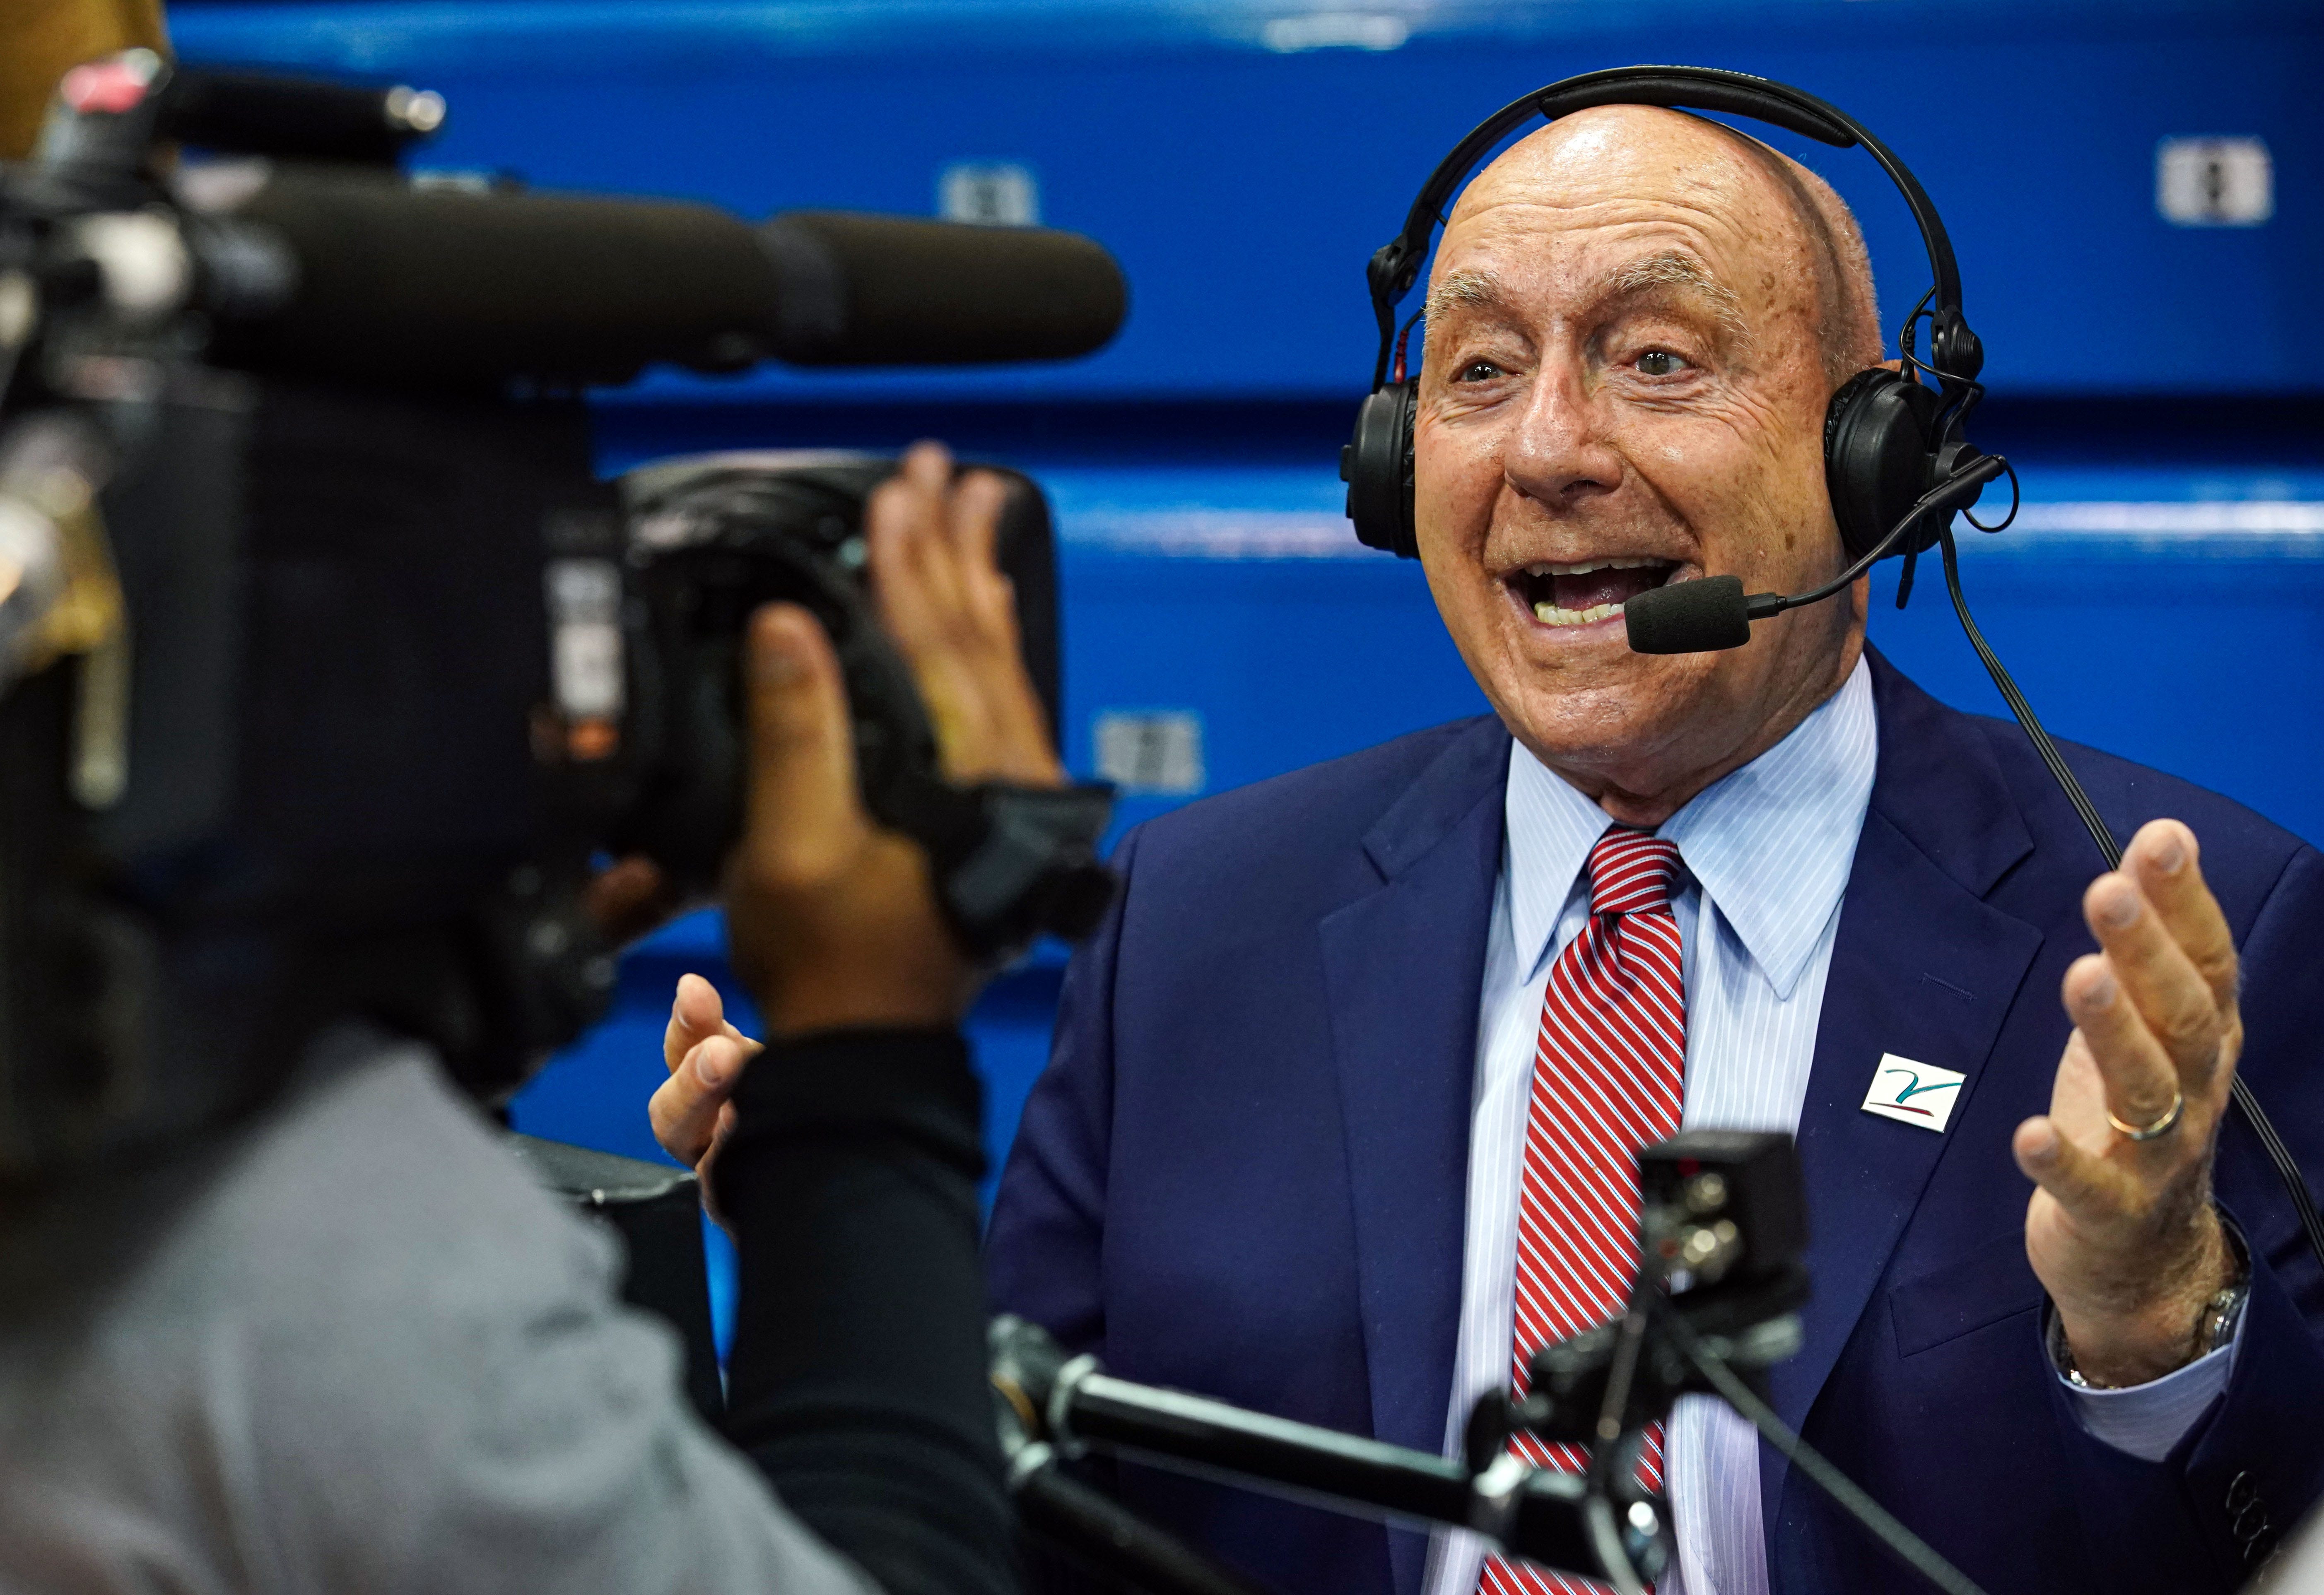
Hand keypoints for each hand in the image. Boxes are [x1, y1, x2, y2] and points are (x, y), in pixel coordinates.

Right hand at [646, 441, 1064, 1181]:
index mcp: (963, 776)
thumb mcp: (793, 850)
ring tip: (973, 503)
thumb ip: (796, 735)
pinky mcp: (999, 809)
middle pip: (979, 635)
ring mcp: (1010, 792)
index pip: (935, 640)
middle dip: (954, 545)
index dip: (908, 560)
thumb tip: (789, 628)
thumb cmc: (828, 961)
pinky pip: (1002, 696)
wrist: (870, 1047)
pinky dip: (989, 638)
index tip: (895, 489)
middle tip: (940, 468)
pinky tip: (983, 604)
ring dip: (979, 579)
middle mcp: (1005, 774)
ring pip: (1000, 659)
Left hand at [2014, 819, 2242, 1385]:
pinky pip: (2090, 1186)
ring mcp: (2157, 1155)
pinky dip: (2059, 1161)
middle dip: (2148, 951)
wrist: (2145, 1253)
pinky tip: (2027, 1134)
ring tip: (2081, 974)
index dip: (2186, 902)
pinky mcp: (2110, 1211)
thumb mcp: (2146, 1020)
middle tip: (2109, 890)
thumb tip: (2157, 839)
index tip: (2160, 841)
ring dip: (2113, 1032)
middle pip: (2179, 1015)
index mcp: (2203, 1038)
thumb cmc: (2137, 1112)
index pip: (2207, 962)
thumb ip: (2150, 938)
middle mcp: (2194, 1090)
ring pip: (2146, 1089)